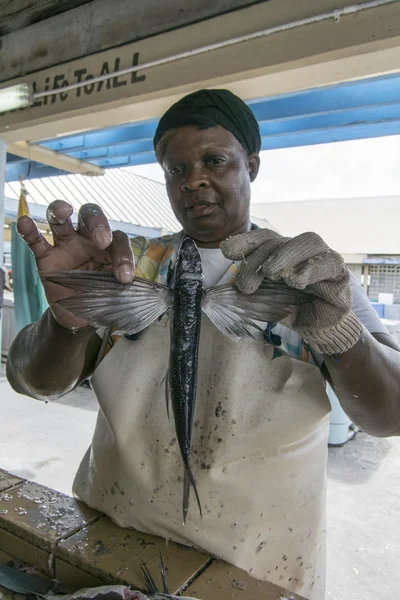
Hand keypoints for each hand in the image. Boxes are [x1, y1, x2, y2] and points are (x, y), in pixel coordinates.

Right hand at [17, 201, 133, 328]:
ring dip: (60, 210)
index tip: (124, 277)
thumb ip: (123, 287)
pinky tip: (25, 222)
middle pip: (90, 215)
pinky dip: (29, 230)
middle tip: (102, 241)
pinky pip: (35, 240)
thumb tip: (134, 291)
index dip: (123, 256)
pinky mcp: (46, 257)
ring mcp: (65, 245)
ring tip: (63, 211)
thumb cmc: (102, 296)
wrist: (80, 315)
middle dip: (98, 223)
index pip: (119, 239)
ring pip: (61, 219)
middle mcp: (87, 239)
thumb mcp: (116, 292)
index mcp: (110, 245)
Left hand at [221, 228, 361, 354]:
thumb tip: (217, 294)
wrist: (321, 331)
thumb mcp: (264, 301)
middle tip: (246, 284)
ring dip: (286, 255)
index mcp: (282, 252)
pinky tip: (296, 280)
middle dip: (260, 257)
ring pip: (307, 241)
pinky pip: (328, 262)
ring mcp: (323, 257)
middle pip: (281, 240)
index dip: (245, 241)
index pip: (264, 238)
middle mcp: (302, 250)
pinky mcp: (339, 273)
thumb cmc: (292, 310)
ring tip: (271, 273)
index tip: (226, 251)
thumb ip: (247, 293)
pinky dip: (311, 269)